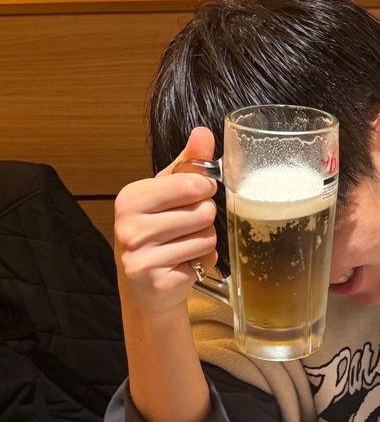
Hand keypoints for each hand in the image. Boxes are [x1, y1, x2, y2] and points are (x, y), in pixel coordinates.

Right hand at [114, 127, 218, 314]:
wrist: (143, 288)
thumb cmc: (156, 234)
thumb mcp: (167, 193)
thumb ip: (187, 163)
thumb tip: (203, 133)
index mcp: (131, 197)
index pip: (191, 183)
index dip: (205, 189)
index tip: (197, 194)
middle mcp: (130, 226)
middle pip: (203, 210)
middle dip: (205, 217)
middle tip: (189, 224)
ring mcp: (141, 256)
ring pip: (207, 236)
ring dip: (205, 240)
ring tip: (186, 245)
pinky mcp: (158, 280)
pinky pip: (204, 260)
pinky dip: (203, 261)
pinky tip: (184, 263)